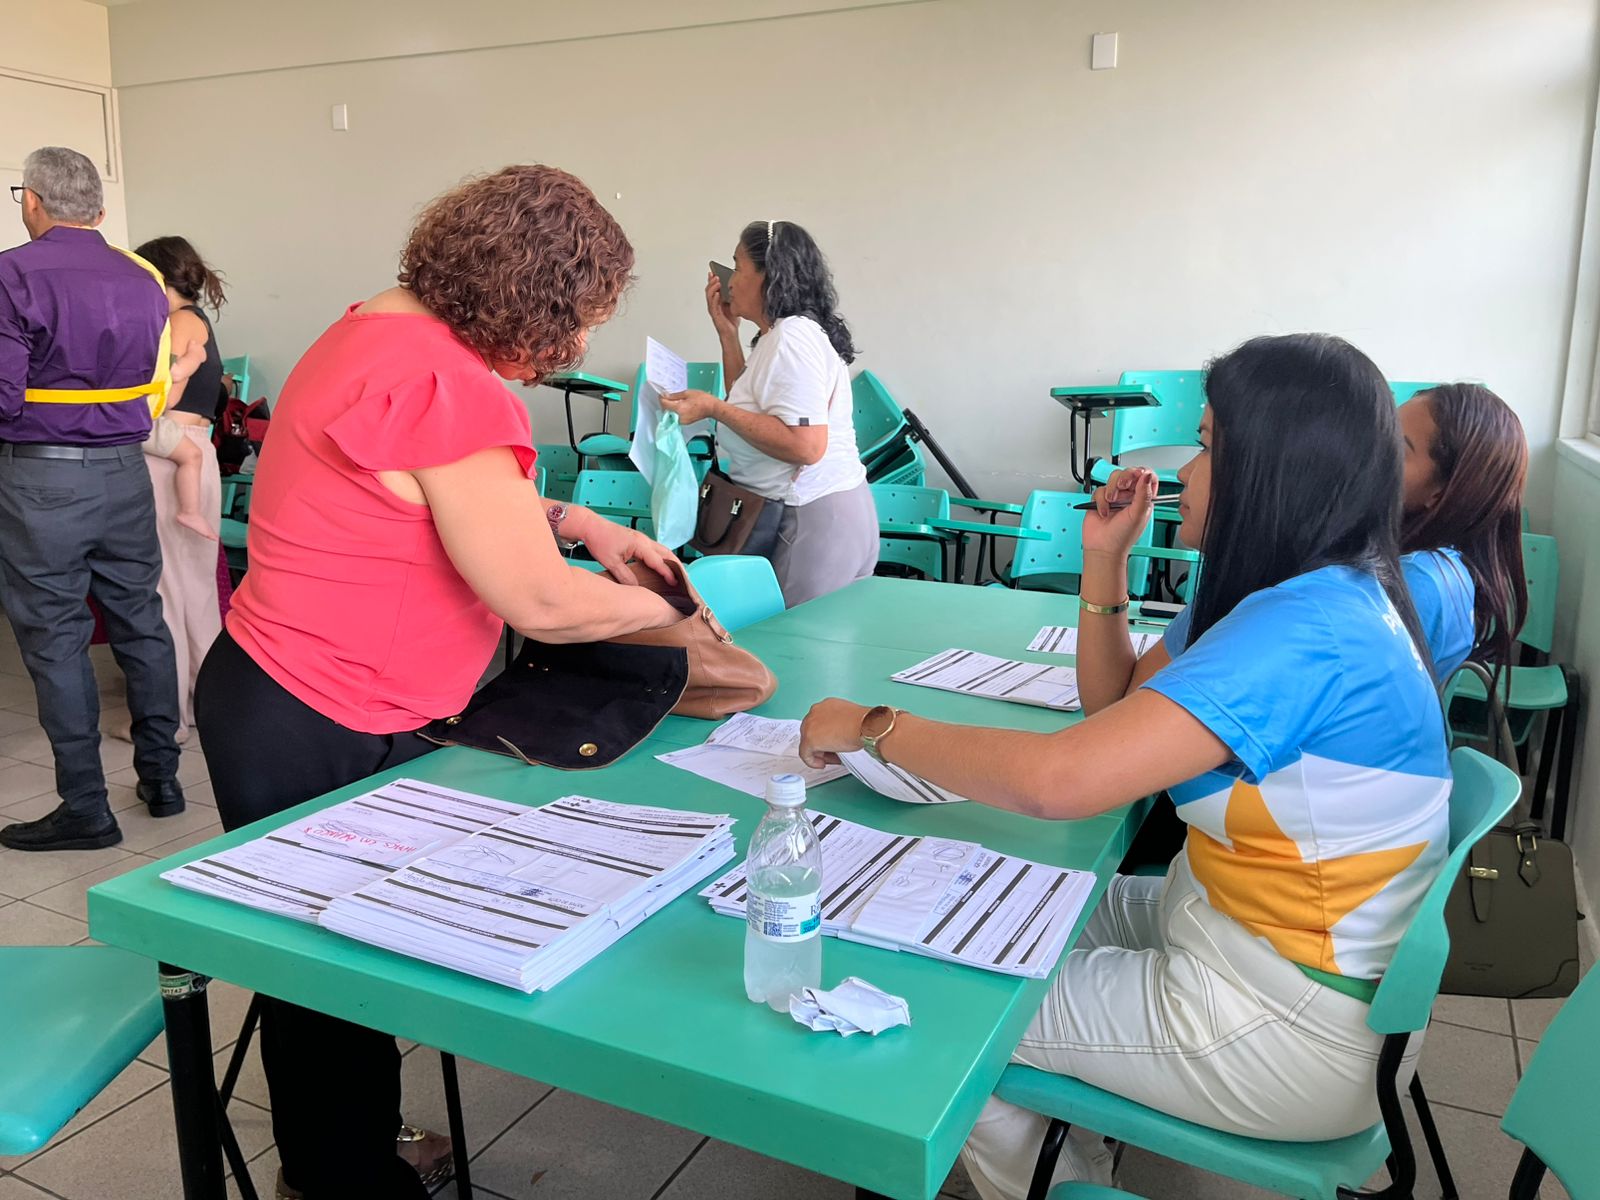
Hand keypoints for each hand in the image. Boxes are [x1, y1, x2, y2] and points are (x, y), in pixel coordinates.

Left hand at [563, 507, 678, 584]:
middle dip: (677, 567)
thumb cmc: (599, 539)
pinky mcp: (637, 540)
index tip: (676, 584)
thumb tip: (636, 588)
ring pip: (663, 550)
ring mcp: (641, 538)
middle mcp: (643, 540)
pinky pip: (655, 549)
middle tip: (684, 580)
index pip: (659, 562)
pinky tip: (661, 566)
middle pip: (667, 553)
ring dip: (671, 561)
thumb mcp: (611, 562)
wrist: (590, 526)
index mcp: (639, 544)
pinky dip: (662, 558)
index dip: (668, 574)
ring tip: (677, 574)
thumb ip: (625, 576)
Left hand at [658, 389, 719, 424]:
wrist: (712, 408)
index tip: (662, 394)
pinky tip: (680, 406)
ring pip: (670, 414)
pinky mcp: (684, 423)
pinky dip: (675, 411)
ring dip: (670, 408)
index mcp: (679, 408)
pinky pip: (675, 417)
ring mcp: (682, 421)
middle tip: (669, 396)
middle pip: (665, 410)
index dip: (662, 398)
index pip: (664, 404)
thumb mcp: (687, 393)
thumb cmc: (703, 400)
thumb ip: (674, 395)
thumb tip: (666, 396)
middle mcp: (679, 417)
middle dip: (665, 403)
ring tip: (676, 401)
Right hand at [705, 272, 739, 338]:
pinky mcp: (715, 315)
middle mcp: (713, 305)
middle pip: (709, 291)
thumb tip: (736, 286)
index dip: (711, 280)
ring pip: (710, 296)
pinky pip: (713, 305)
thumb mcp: (733, 305)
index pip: (712, 288)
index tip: (713, 271)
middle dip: (711, 282)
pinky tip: (718, 293)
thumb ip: (732, 296)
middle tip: (715, 275)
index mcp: (717, 302)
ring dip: (712, 288)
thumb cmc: (731, 321)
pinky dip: (715, 298)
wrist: (731, 334)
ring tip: (717, 281)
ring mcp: (713, 310)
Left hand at [799, 698, 870, 767]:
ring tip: (830, 759)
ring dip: (818, 752)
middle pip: (811, 732)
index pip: (819, 722)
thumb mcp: (849, 720)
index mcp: (826, 705)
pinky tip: (821, 764)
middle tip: (831, 753)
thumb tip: (840, 737)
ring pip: (807, 742)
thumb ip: (840, 726)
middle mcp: (815, 712)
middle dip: (821, 744)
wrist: (866, 725)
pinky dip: (812, 761)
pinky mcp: (809, 739)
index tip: (832, 743)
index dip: (825, 735)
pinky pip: (805, 754)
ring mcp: (810, 725)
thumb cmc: (864, 722)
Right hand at [1082, 467, 1157, 557]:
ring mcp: (1115, 497)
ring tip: (1112, 502)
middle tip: (1123, 487)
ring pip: (1113, 478)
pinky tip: (1104, 512)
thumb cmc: (1122, 537)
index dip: (1143, 473)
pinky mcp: (1100, 500)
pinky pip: (1099, 489)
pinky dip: (1100, 501)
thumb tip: (1147, 476)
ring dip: (1111, 490)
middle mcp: (1129, 496)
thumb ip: (1144, 494)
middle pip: (1129, 473)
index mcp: (1143, 499)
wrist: (1103, 548)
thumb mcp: (1138, 515)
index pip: (1147, 477)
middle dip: (1125, 477)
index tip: (1137, 475)